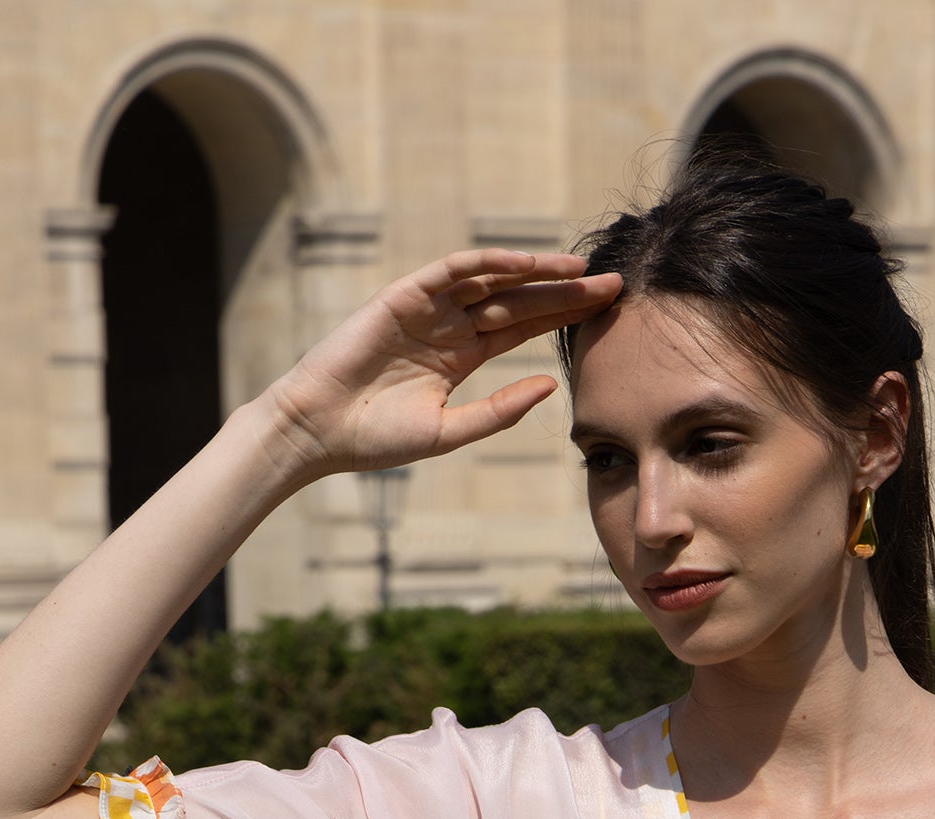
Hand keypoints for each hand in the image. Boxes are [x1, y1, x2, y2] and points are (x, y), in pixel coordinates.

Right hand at [261, 249, 622, 480]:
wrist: (321, 430)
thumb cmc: (377, 438)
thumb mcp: (451, 431)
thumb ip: (499, 411)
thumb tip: (550, 386)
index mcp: (463, 356)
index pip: (525, 328)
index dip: (564, 317)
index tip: (608, 311)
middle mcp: (451, 326)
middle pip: (519, 300)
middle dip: (565, 291)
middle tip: (613, 283)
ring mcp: (429, 308)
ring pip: (493, 280)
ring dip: (536, 271)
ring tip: (580, 269)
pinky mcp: (404, 295)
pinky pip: (453, 270)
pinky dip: (488, 263)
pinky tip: (525, 263)